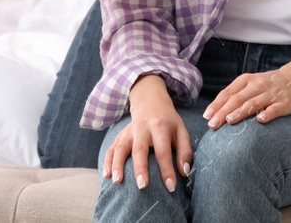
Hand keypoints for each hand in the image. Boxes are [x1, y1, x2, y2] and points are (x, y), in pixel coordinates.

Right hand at [105, 73, 192, 191]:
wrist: (151, 103)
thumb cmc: (169, 123)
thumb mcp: (182, 131)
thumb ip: (184, 152)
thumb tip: (184, 172)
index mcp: (160, 127)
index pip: (163, 150)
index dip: (167, 170)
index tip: (171, 187)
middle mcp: (142, 128)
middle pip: (139, 149)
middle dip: (140, 168)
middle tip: (142, 186)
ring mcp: (128, 131)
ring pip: (120, 148)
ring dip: (117, 165)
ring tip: (117, 182)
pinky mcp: (120, 135)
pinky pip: (111, 148)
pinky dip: (107, 161)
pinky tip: (106, 175)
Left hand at [203, 51, 290, 127]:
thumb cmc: (267, 85)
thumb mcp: (250, 84)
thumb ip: (235, 95)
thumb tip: (215, 112)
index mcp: (246, 80)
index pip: (228, 93)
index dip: (217, 104)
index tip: (206, 116)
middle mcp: (257, 85)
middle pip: (237, 99)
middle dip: (223, 112)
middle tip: (212, 124)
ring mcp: (271, 94)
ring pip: (253, 103)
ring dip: (241, 112)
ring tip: (230, 120)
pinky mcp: (284, 102)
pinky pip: (274, 109)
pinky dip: (267, 113)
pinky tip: (260, 120)